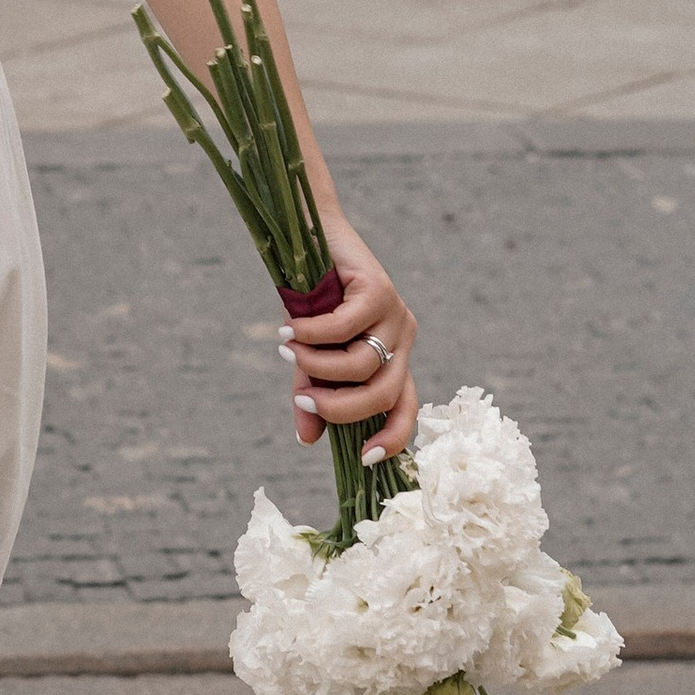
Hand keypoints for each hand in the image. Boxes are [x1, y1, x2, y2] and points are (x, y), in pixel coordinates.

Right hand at [282, 210, 416, 462]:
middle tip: (302, 398)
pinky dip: (311, 335)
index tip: (364, 459)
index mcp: (394, 359)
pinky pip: (344, 328)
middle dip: (339, 407)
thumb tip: (307, 440)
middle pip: (383, 395)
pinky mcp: (379, 290)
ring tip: (289, 351)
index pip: (406, 410)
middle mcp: (402, 340)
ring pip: (362, 365)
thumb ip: (312, 393)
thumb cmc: (311, 298)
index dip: (394, 439)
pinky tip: (288, 330)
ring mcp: (396, 315)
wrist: (311, 235)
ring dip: (317, 366)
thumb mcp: (312, 354)